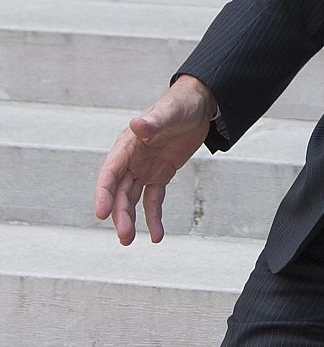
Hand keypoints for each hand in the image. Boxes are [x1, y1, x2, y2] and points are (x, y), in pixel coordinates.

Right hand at [93, 75, 215, 244]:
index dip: (104, 194)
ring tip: (131, 241)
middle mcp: (131, 160)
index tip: (101, 214)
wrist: (199, 105)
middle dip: (119, 214)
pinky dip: (153, 217)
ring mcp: (144, 169)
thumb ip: (153, 122)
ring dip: (131, 220)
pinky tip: (157, 235)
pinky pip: (153, 200)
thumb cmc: (180, 105)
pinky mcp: (160, 175)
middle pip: (119, 192)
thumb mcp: (170, 112)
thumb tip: (137, 125)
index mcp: (127, 146)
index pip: (109, 174)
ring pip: (132, 200)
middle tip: (124, 237)